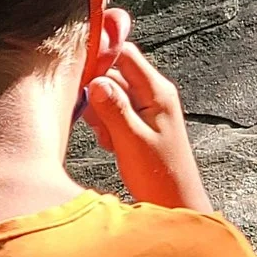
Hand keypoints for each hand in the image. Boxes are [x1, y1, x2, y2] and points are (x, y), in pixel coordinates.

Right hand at [81, 9, 209, 211]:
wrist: (176, 203)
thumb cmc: (161, 177)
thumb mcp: (132, 142)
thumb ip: (114, 109)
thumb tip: (95, 81)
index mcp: (157, 91)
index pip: (124, 53)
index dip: (100, 58)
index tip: (79, 77)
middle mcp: (153, 94)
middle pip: (114, 73)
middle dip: (97, 94)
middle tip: (100, 123)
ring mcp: (147, 107)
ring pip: (110, 94)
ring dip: (101, 113)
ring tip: (110, 138)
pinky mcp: (139, 122)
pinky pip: (113, 111)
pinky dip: (106, 126)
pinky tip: (112, 144)